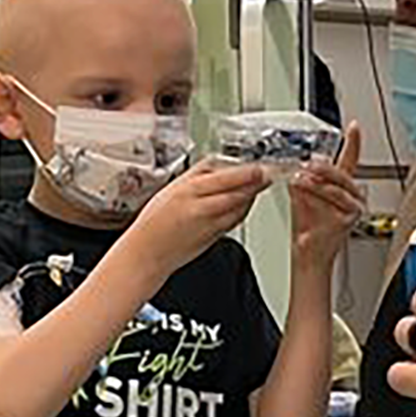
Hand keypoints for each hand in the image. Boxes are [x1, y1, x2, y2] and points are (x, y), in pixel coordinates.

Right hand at [123, 159, 268, 277]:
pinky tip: (245, 203)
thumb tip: (221, 164)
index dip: (246, 173)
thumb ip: (197, 175)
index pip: (224, 178)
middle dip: (255, 183)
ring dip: (251, 196)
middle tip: (267, 175)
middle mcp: (200, 208)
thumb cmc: (155, 220)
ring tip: (259, 186)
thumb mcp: (172, 188)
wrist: (148, 252)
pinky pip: (234, 220)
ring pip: (239, 208)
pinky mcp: (214, 237)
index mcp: (187, 191)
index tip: (258, 166)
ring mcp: (209, 225)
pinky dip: (243, 210)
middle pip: (236, 193)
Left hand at [291, 121, 365, 267]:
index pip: (349, 159)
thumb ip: (302, 177)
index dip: (353, 143)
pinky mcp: (352, 215)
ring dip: (317, 180)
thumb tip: (297, 163)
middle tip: (307, 163)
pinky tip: (307, 188)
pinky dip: (320, 192)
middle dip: (322, 167)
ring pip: (337, 183)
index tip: (354, 127)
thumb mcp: (302, 194)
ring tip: (301, 178)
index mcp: (342, 186)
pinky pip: (336, 197)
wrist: (308, 250)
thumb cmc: (307, 226)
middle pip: (341, 171)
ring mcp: (355, 205)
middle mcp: (352, 194)